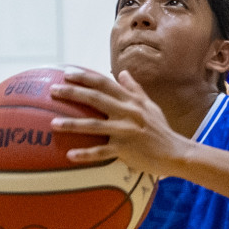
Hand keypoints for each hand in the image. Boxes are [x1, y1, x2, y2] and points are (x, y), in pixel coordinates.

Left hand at [49, 68, 190, 176]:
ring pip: (94, 125)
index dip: (85, 76)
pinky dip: (85, 154)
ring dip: (72, 124)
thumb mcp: (150, 106)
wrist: (175, 152)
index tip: (66, 72)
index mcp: (130, 100)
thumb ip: (134, 89)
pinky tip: (69, 155)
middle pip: (95, 98)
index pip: (104, 83)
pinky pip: (101, 152)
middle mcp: (127, 112)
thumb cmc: (160, 129)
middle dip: (72, 93)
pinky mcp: (125, 149)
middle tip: (52, 90)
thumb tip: (122, 73)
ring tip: (53, 123)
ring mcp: (125, 131)